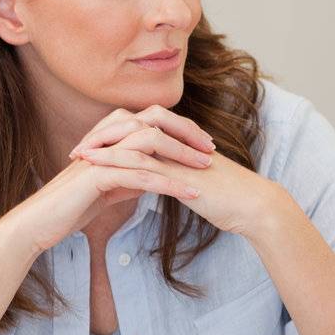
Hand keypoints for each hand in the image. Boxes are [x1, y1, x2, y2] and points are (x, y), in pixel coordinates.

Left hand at [71, 107, 283, 237]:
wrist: (255, 207)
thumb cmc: (233, 201)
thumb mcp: (201, 186)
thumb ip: (182, 179)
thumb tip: (167, 184)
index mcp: (182, 144)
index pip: (143, 131)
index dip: (117, 136)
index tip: (94, 147)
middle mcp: (178, 143)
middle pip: (133, 126)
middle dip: (104, 134)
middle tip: (80, 146)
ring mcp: (178, 154)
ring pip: (133, 140)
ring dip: (102, 145)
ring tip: (78, 154)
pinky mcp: (178, 171)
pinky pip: (140, 160)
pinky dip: (113, 160)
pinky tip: (94, 167)